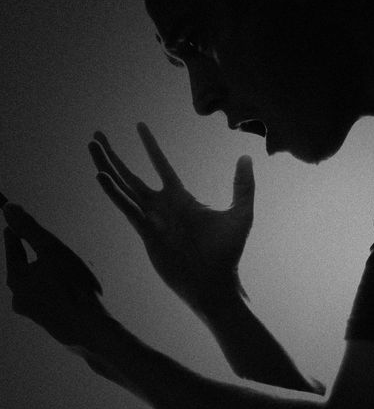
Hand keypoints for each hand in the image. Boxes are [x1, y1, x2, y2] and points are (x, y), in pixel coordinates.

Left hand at [3, 203, 105, 347]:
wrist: (89, 329)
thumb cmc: (72, 287)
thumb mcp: (52, 250)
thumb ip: (29, 229)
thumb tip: (8, 207)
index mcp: (16, 278)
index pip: (13, 247)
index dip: (15, 231)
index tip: (14, 221)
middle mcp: (19, 296)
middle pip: (26, 266)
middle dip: (39, 256)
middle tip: (50, 246)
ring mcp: (33, 311)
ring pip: (41, 282)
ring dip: (53, 274)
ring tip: (74, 272)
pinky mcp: (48, 320)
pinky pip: (52, 297)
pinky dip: (61, 289)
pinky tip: (77, 291)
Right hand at [89, 123, 253, 308]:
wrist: (215, 283)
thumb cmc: (227, 253)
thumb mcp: (241, 214)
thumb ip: (243, 186)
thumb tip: (246, 158)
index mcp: (181, 198)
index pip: (160, 164)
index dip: (150, 145)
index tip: (139, 126)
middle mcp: (162, 206)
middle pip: (131, 175)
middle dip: (114, 155)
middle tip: (97, 136)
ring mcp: (152, 219)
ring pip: (123, 187)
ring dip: (107, 167)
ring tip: (92, 148)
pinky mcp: (146, 234)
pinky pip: (126, 208)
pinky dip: (113, 192)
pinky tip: (101, 176)